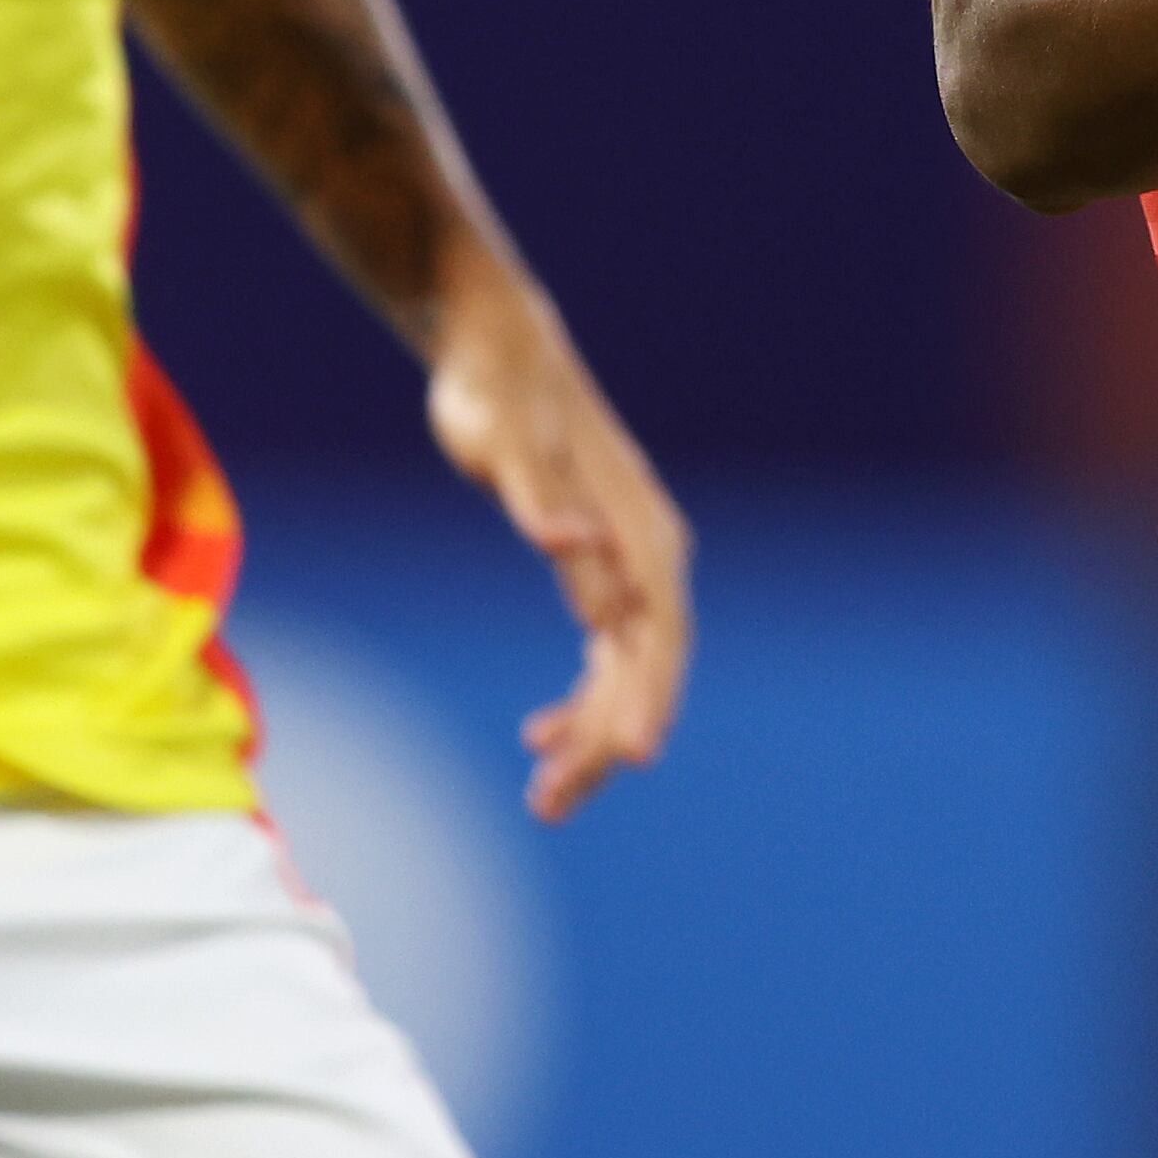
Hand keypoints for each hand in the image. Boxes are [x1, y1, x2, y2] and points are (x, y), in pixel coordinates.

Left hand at [425, 281, 693, 821]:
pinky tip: (539, 732)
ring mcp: (622, 562)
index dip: (647, 698)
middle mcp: (645, 554)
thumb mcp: (514, 449)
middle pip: (642, 667)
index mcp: (641, 532)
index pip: (658, 634)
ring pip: (622, 669)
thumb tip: (583, 559)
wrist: (498, 351)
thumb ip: (544, 501)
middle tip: (549, 805)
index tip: (630, 758)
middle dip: (606, 739)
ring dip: (592, 733)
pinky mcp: (593, 562)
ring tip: (544, 798)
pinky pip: (602, 651)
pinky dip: (579, 698)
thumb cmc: (501, 395)